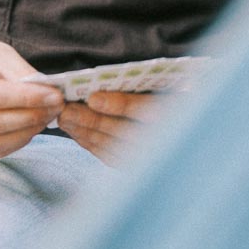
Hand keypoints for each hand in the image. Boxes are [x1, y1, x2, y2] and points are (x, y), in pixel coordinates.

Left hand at [57, 89, 171, 164]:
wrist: (184, 131)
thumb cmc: (176, 92)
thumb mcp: (173, 81)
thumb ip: (146, 83)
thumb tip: (105, 82)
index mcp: (182, 112)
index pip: (148, 110)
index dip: (119, 105)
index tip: (93, 98)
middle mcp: (171, 139)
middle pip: (124, 131)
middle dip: (92, 121)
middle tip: (66, 109)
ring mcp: (156, 158)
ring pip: (115, 147)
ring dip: (86, 133)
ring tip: (65, 118)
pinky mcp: (141, 167)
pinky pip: (112, 157)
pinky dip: (92, 144)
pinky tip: (76, 132)